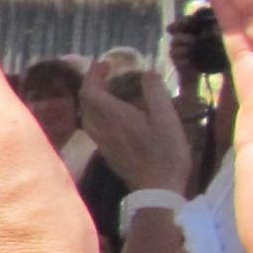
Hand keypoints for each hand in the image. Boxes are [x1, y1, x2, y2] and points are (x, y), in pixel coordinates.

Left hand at [78, 57, 190, 196]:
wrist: (157, 189)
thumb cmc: (165, 152)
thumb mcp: (167, 118)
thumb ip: (155, 93)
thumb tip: (147, 73)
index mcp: (113, 116)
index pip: (90, 90)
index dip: (94, 74)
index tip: (105, 63)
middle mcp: (101, 128)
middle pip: (85, 102)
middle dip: (93, 84)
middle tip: (107, 74)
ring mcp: (102, 142)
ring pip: (88, 115)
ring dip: (94, 100)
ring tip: (110, 92)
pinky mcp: (107, 153)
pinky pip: (94, 127)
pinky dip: (99, 114)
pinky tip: (115, 116)